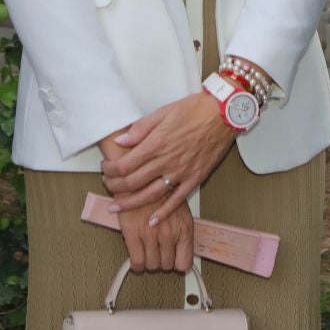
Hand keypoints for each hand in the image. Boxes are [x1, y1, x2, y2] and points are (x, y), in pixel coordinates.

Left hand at [100, 94, 236, 221]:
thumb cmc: (194, 109)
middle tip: (108, 186)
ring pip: (150, 194)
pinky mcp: (195, 178)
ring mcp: (182, 172)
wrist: (224, 113)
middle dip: (115, 187)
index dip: (111, 171)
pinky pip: (177, 200)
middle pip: (133, 182)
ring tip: (117, 207)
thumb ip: (140, 129)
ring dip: (131, 203)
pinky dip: (164, 212)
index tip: (105, 169)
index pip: (125, 165)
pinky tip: (153, 220)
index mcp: (156, 143)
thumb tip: (121, 141)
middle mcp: (167, 160)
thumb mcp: (163, 112)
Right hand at [116, 197, 195, 272]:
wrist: (139, 175)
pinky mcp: (133, 234)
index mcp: (184, 228)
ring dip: (149, 262)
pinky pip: (137, 261)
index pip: (184, 263)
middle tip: (157, 254)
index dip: (177, 263)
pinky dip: (137, 264)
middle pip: (167, 265)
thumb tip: (181, 247)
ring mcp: (151, 235)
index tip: (172, 260)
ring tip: (147, 253)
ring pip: (152, 265)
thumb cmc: (159, 189)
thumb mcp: (179, 208)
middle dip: (161, 261)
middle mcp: (169, 234)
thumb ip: (181, 229)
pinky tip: (137, 257)